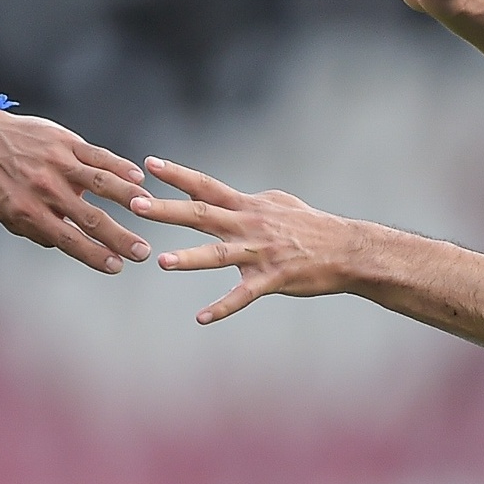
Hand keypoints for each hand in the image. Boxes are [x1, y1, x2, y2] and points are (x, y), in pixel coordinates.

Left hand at [0, 109, 150, 274]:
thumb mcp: (6, 214)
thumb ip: (36, 231)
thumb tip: (64, 244)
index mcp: (30, 212)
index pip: (69, 240)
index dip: (94, 255)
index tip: (116, 266)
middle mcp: (46, 189)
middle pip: (90, 218)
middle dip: (119, 238)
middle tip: (142, 251)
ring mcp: (58, 163)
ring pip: (101, 183)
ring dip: (128, 200)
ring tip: (148, 211)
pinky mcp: (65, 142)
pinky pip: (98, 155)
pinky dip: (120, 167)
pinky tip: (138, 178)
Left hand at [130, 158, 362, 322]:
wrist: (347, 249)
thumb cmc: (311, 226)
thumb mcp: (279, 203)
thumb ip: (248, 201)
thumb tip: (229, 197)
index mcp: (247, 206)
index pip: (206, 186)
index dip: (177, 175)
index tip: (149, 164)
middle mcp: (249, 225)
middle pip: (202, 215)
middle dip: (167, 209)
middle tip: (136, 204)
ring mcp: (260, 252)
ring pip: (219, 255)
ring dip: (189, 259)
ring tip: (162, 262)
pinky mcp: (272, 278)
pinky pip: (243, 295)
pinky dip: (222, 308)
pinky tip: (201, 318)